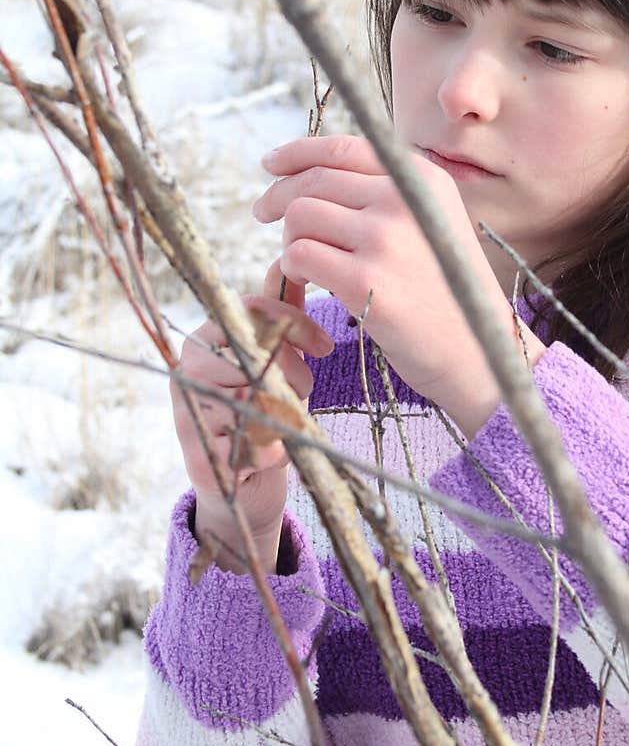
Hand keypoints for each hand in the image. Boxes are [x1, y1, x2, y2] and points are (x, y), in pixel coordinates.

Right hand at [170, 273, 333, 570]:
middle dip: (295, 374)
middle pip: (256, 353)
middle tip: (303, 393)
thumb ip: (277, 316)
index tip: (324, 346)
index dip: (293, 323)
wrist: (236, 484)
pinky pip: (258, 447)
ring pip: (258, 400)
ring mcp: (189, 415)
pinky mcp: (202, 460)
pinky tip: (270, 455)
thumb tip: (282, 261)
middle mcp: (188, 372)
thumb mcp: (271, 359)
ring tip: (285, 423)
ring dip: (287, 415)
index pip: (250, 310)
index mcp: (203, 340)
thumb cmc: (258, 410)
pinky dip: (276, 453)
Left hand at [253, 133, 519, 417]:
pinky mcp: (365, 281)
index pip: (342, 148)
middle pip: (313, 182)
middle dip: (279, 197)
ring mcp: (385, 239)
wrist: (476, 349)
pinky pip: (298, 256)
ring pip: (299, 216)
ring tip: (305, 263)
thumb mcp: (432, 222)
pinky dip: (291, 268)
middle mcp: (404, 199)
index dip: (297, 153)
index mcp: (422, 178)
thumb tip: (309, 174)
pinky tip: (309, 283)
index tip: (271, 164)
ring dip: (289, 239)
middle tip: (262, 214)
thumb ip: (385, 192)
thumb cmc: (445, 290)